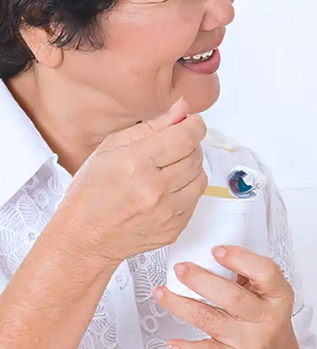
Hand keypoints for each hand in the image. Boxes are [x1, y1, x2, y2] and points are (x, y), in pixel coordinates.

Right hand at [57, 97, 207, 265]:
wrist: (84, 240)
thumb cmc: (91, 193)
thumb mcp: (111, 148)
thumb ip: (152, 126)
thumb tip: (182, 109)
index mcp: (137, 163)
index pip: (186, 136)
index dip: (194, 124)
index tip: (191, 122)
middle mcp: (155, 189)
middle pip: (195, 155)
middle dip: (189, 145)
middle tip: (171, 147)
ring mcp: (167, 212)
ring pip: (200, 177)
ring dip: (190, 168)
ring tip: (167, 170)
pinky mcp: (175, 228)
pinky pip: (195, 199)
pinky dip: (186, 190)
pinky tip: (166, 190)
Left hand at [154, 245, 304, 348]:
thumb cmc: (267, 322)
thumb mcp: (269, 296)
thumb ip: (248, 275)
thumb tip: (214, 256)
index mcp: (278, 295)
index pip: (264, 272)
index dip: (240, 259)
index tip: (217, 250)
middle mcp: (265, 318)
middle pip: (232, 296)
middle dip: (201, 280)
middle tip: (181, 268)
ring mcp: (248, 340)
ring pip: (211, 319)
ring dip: (182, 305)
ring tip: (164, 292)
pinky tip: (172, 343)